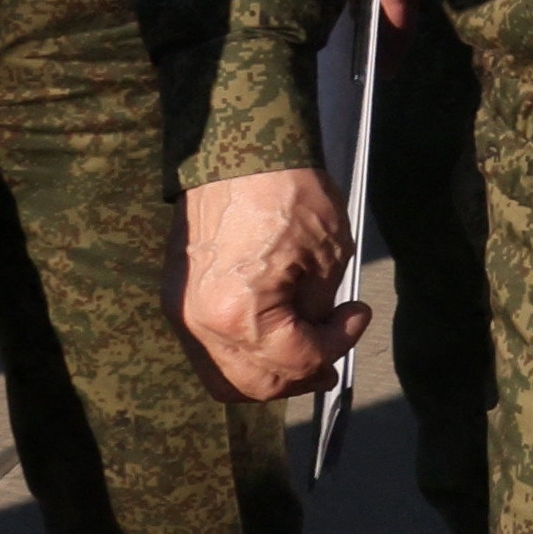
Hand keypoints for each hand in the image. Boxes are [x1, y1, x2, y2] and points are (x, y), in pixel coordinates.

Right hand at [181, 165, 363, 403]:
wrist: (237, 149)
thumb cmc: (288, 192)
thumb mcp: (327, 255)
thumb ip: (318, 312)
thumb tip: (318, 338)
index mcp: (241, 313)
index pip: (296, 359)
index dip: (335, 345)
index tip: (356, 315)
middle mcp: (201, 323)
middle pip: (256, 384)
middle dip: (301, 375)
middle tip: (330, 359)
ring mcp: (182, 314)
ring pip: (225, 379)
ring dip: (269, 375)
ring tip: (304, 356)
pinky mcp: (176, 300)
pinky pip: (208, 352)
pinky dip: (242, 357)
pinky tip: (272, 339)